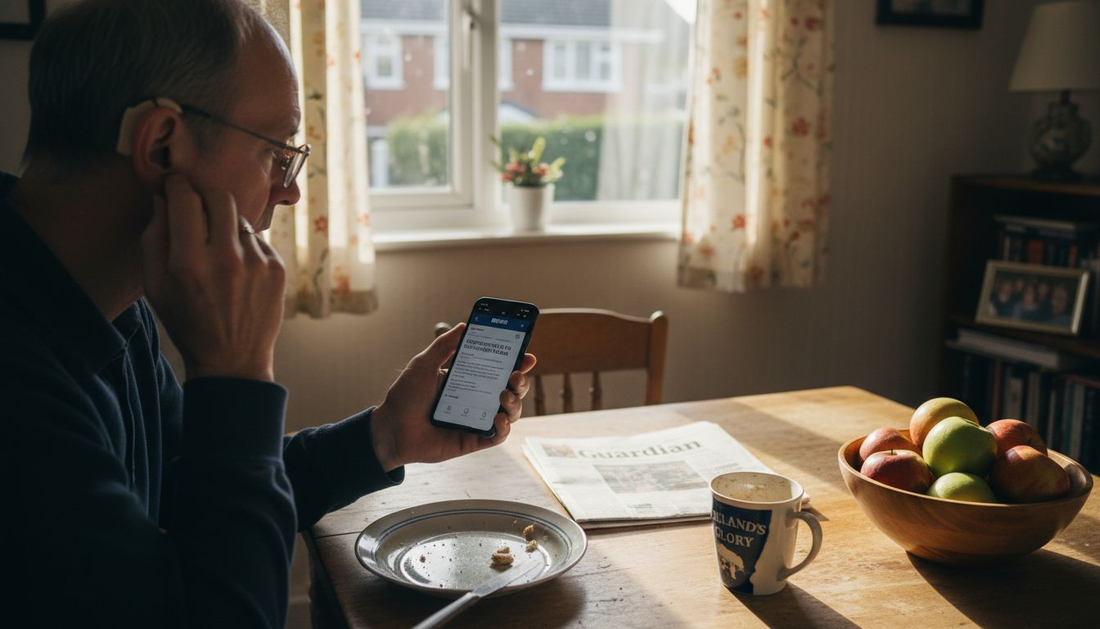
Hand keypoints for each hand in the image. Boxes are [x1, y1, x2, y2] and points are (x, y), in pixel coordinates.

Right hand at [140, 175, 285, 381]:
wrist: (233, 359)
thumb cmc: (187, 322)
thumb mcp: (156, 286)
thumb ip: (154, 238)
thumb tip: (162, 197)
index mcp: (190, 263)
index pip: (185, 199)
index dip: (177, 186)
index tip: (174, 185)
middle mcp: (227, 258)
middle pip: (220, 197)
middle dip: (205, 194)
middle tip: (196, 204)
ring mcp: (257, 262)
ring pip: (239, 219)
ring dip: (225, 225)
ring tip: (217, 251)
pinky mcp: (277, 267)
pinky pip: (257, 239)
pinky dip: (244, 246)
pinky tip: (237, 271)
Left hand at [369, 323, 536, 471]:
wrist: (391, 429)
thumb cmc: (405, 397)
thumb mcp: (423, 364)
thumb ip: (444, 346)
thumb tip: (465, 326)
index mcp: (468, 380)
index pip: (498, 369)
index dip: (516, 362)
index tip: (526, 355)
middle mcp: (477, 399)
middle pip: (510, 390)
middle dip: (520, 381)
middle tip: (516, 375)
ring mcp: (477, 420)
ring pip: (510, 412)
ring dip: (515, 402)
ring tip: (504, 394)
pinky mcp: (474, 440)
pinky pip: (498, 436)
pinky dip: (504, 427)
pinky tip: (499, 418)